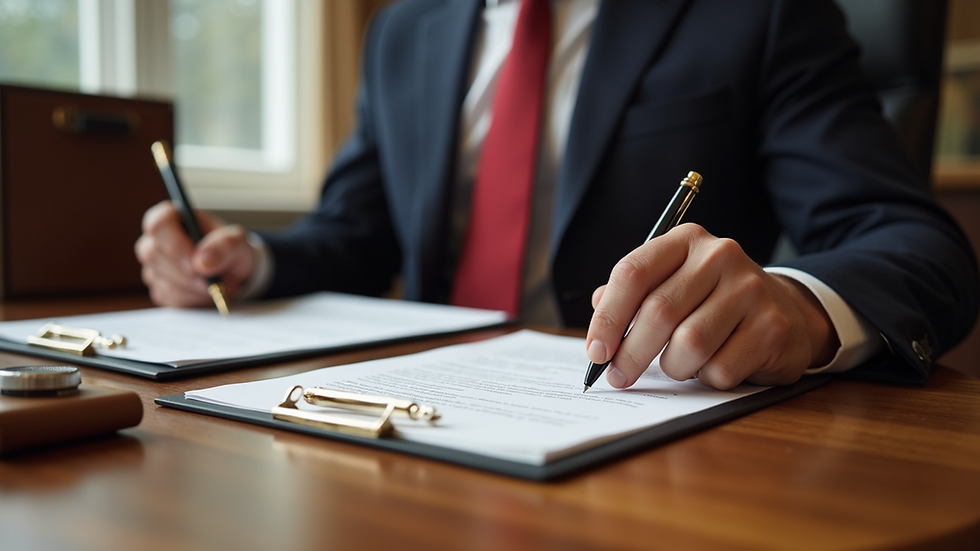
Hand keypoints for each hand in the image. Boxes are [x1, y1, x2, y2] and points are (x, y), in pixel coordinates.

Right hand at [134, 201, 255, 306]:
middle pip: (153, 255)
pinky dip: (191, 298)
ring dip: (192, 287)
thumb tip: (202, 262)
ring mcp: (154, 266)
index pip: (158, 224)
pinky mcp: (158, 289)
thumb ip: (225, 246)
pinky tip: (204, 291)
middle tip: (210, 279)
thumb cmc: (231, 251)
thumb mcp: (238, 243)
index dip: (173, 243)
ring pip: (161, 280)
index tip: (194, 259)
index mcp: (173, 218)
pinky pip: (168, 297)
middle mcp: (156, 241)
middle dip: (186, 271)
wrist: (233, 275)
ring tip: (213, 283)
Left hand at [585, 224, 838, 389]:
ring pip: (688, 345)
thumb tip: (598, 314)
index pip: (633, 273)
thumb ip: (634, 295)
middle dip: (630, 353)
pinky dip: (707, 378)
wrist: (787, 311)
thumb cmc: (713, 301)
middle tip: (619, 376)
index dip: (607, 318)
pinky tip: (713, 366)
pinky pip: (721, 368)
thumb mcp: (673, 284)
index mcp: (686, 241)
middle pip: (658, 312)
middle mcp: (720, 256)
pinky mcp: (772, 327)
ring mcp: (751, 290)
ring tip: (678, 364)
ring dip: (674, 367)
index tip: (595, 351)